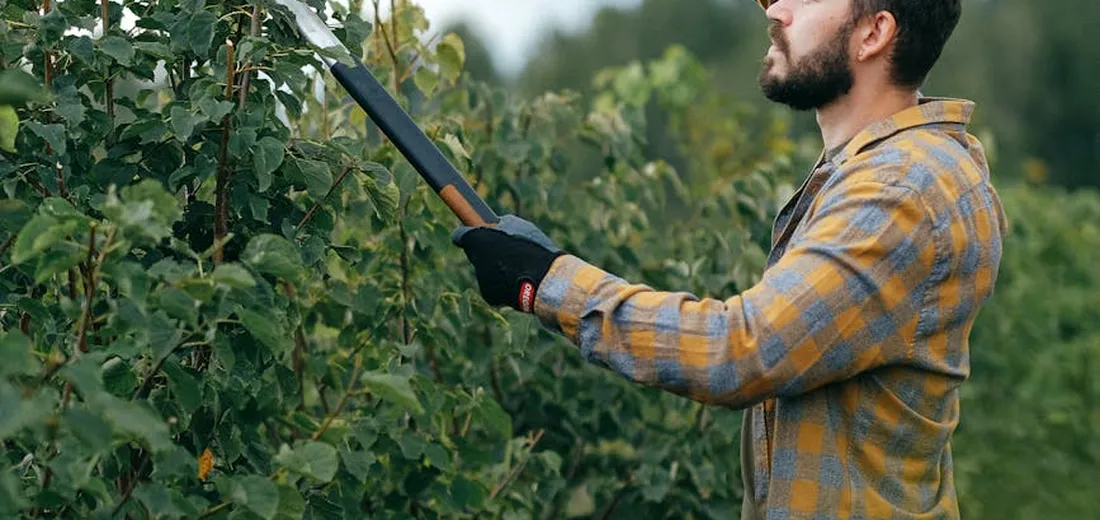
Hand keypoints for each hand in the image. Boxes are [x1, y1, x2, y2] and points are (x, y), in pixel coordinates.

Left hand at [451, 215, 565, 312]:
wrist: (544, 279)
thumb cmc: (534, 250)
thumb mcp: (521, 227)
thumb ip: (504, 224)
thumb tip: (497, 223)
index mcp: (477, 239)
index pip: (461, 236)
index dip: (468, 235)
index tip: (473, 234)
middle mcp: (474, 259)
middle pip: (477, 254)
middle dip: (489, 252)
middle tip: (507, 250)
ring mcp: (481, 278)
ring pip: (487, 271)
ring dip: (500, 268)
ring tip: (522, 267)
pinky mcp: (489, 295)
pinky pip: (495, 287)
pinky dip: (505, 284)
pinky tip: (520, 280)